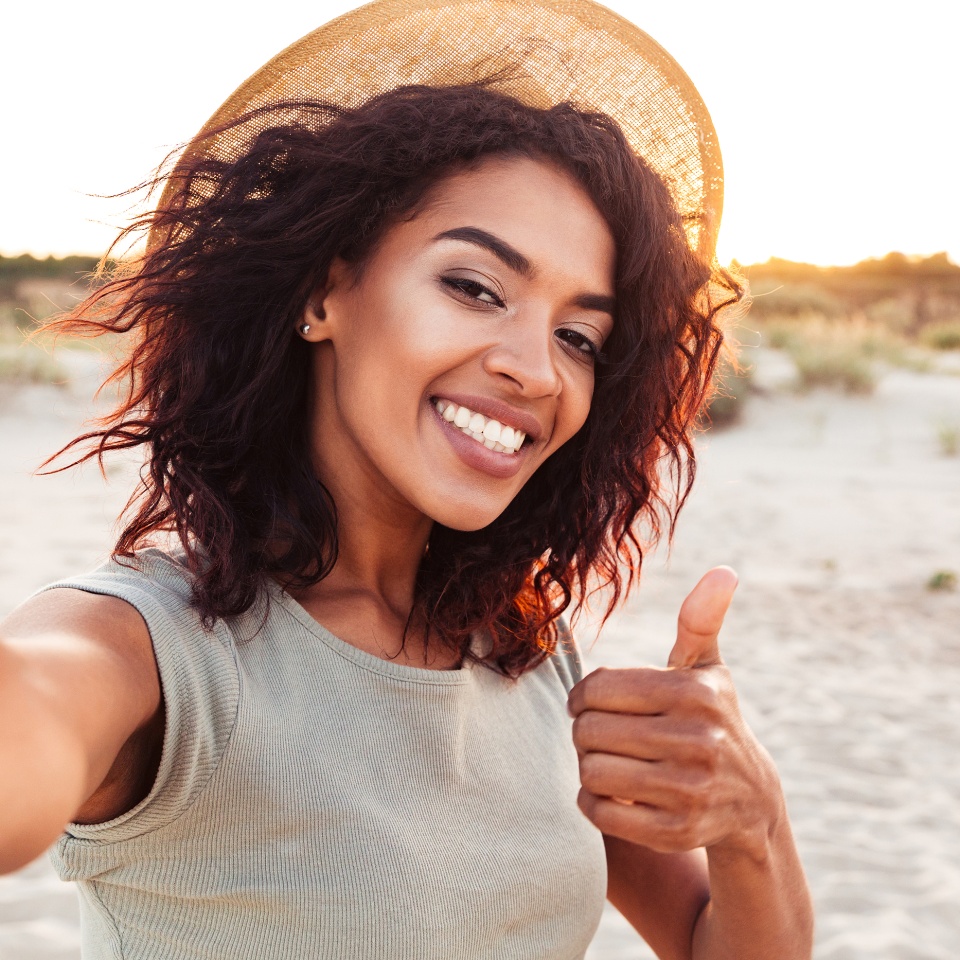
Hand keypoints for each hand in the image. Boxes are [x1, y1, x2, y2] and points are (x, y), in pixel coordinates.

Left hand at [567, 567, 781, 859]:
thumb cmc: (710, 718)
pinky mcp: (677, 831)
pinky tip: (612, 791)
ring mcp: (689, 790)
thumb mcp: (707, 669)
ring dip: (588, 766)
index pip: (598, 687)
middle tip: (596, 733)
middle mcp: (698, 741)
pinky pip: (601, 812)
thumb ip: (701, 620)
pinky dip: (594, 801)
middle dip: (584, 731)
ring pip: (591, 771)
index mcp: (695, 692)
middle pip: (589, 730)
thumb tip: (724, 571)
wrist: (750, 802)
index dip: (582, 695)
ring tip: (605, 759)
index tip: (589, 702)